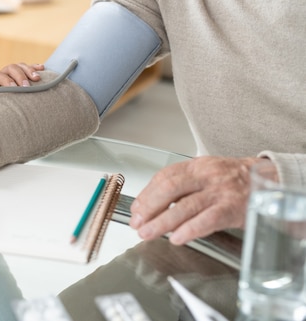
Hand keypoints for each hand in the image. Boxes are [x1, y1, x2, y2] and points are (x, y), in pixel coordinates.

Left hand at [0, 63, 43, 105]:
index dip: (5, 80)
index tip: (13, 88)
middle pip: (10, 68)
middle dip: (19, 76)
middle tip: (27, 86)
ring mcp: (6, 73)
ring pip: (18, 66)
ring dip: (29, 70)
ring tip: (38, 78)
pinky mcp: (13, 75)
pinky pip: (24, 68)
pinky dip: (33, 68)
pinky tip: (42, 69)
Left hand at [129, 156, 269, 244]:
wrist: (270, 181)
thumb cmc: (233, 180)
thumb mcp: (206, 174)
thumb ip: (182, 186)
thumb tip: (151, 205)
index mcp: (196, 166)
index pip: (164, 177)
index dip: (147, 194)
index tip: (135, 209)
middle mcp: (206, 175)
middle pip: (170, 189)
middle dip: (149, 207)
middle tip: (137, 223)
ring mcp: (220, 191)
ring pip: (184, 206)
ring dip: (162, 222)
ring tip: (148, 233)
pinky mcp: (232, 208)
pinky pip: (207, 220)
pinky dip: (190, 229)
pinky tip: (177, 238)